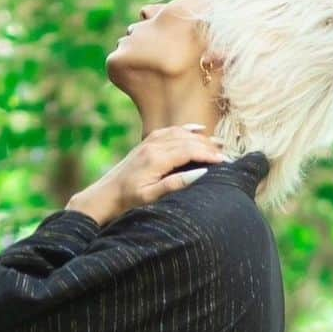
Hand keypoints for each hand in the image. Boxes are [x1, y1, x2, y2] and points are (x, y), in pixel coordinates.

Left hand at [66, 125, 227, 225]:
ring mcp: (149, 143)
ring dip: (200, 138)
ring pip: (180, 134)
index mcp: (156, 159)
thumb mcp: (151, 197)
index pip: (189, 150)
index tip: (225, 162)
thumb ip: (175, 184)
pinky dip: (186, 130)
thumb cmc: (127, 201)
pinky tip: (197, 130)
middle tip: (227, 155)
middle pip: (188, 140)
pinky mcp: (146, 144)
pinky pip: (170, 131)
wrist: (104, 196)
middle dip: (209, 147)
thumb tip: (200, 173)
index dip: (208, 155)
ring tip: (218, 144)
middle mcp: (153, 146)